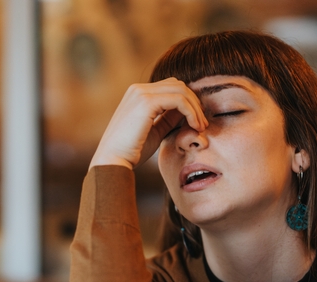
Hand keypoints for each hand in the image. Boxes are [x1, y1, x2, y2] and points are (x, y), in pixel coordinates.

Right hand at [89, 78, 207, 169]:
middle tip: (202, 124)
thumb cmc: (132, 151)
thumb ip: (169, 118)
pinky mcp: (146, 102)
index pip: (171, 88)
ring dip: (195, 108)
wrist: (113, 161)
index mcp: (138, 94)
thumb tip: (188, 111)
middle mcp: (138, 89)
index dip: (188, 102)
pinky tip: (194, 126)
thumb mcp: (155, 131)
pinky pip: (179, 100)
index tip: (198, 122)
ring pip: (180, 90)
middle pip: (178, 85)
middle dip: (194, 102)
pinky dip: (191, 112)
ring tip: (200, 127)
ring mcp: (141, 93)